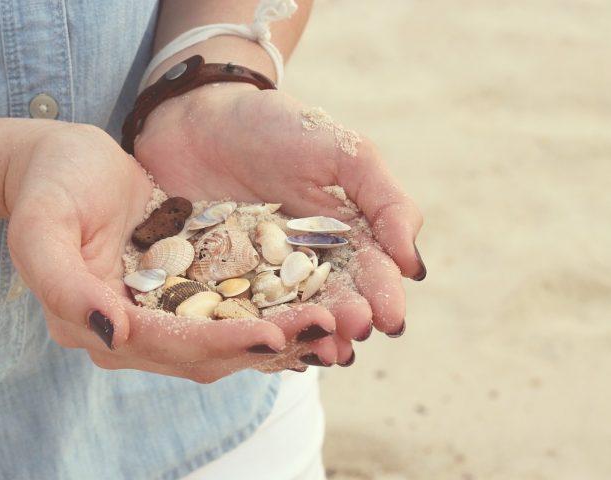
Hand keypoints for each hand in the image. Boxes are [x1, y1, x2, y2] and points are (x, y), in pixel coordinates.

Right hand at [5, 123, 331, 381]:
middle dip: (269, 342)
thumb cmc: (52, 185)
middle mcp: (135, 332)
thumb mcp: (42, 226)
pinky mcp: (187, 292)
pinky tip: (314, 301)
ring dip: (282, 331)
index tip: (273, 336)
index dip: (222, 342)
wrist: (65, 163)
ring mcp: (164, 314)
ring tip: (332, 319)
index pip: (169, 344)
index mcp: (98, 324)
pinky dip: (273, 310)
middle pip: (210, 350)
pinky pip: (236, 309)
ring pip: (231, 335)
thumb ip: (64, 285)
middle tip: (326, 326)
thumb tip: (114, 332)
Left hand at [134, 84, 425, 364]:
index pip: (368, 272)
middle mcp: (304, 266)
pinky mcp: (212, 285)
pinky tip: (263, 349)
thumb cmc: (275, 127)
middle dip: (345, 319)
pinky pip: (234, 315)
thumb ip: (385, 201)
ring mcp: (258, 278)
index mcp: (341, 238)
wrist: (197, 115)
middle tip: (354, 334)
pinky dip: (250, 334)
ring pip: (287, 316)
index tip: (389, 317)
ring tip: (321, 354)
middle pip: (330, 300)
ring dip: (306, 337)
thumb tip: (413, 266)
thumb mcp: (342, 151)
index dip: (381, 295)